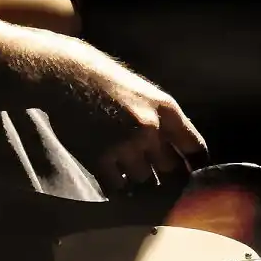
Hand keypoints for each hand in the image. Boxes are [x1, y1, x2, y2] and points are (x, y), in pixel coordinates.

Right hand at [89, 65, 208, 189]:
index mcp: (166, 109)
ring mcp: (125, 145)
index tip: (192, 176)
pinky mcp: (100, 158)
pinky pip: (117, 186)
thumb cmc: (104, 79)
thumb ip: (160, 119)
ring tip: (129, 175)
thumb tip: (175, 150)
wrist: (65, 73)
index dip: (195, 166)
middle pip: (171, 170)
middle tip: (162, 184)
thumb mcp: (142, 92)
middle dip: (166, 178)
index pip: (195, 148)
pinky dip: (115, 185)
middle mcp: (150, 128)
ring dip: (138, 181)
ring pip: (144, 180)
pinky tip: (111, 175)